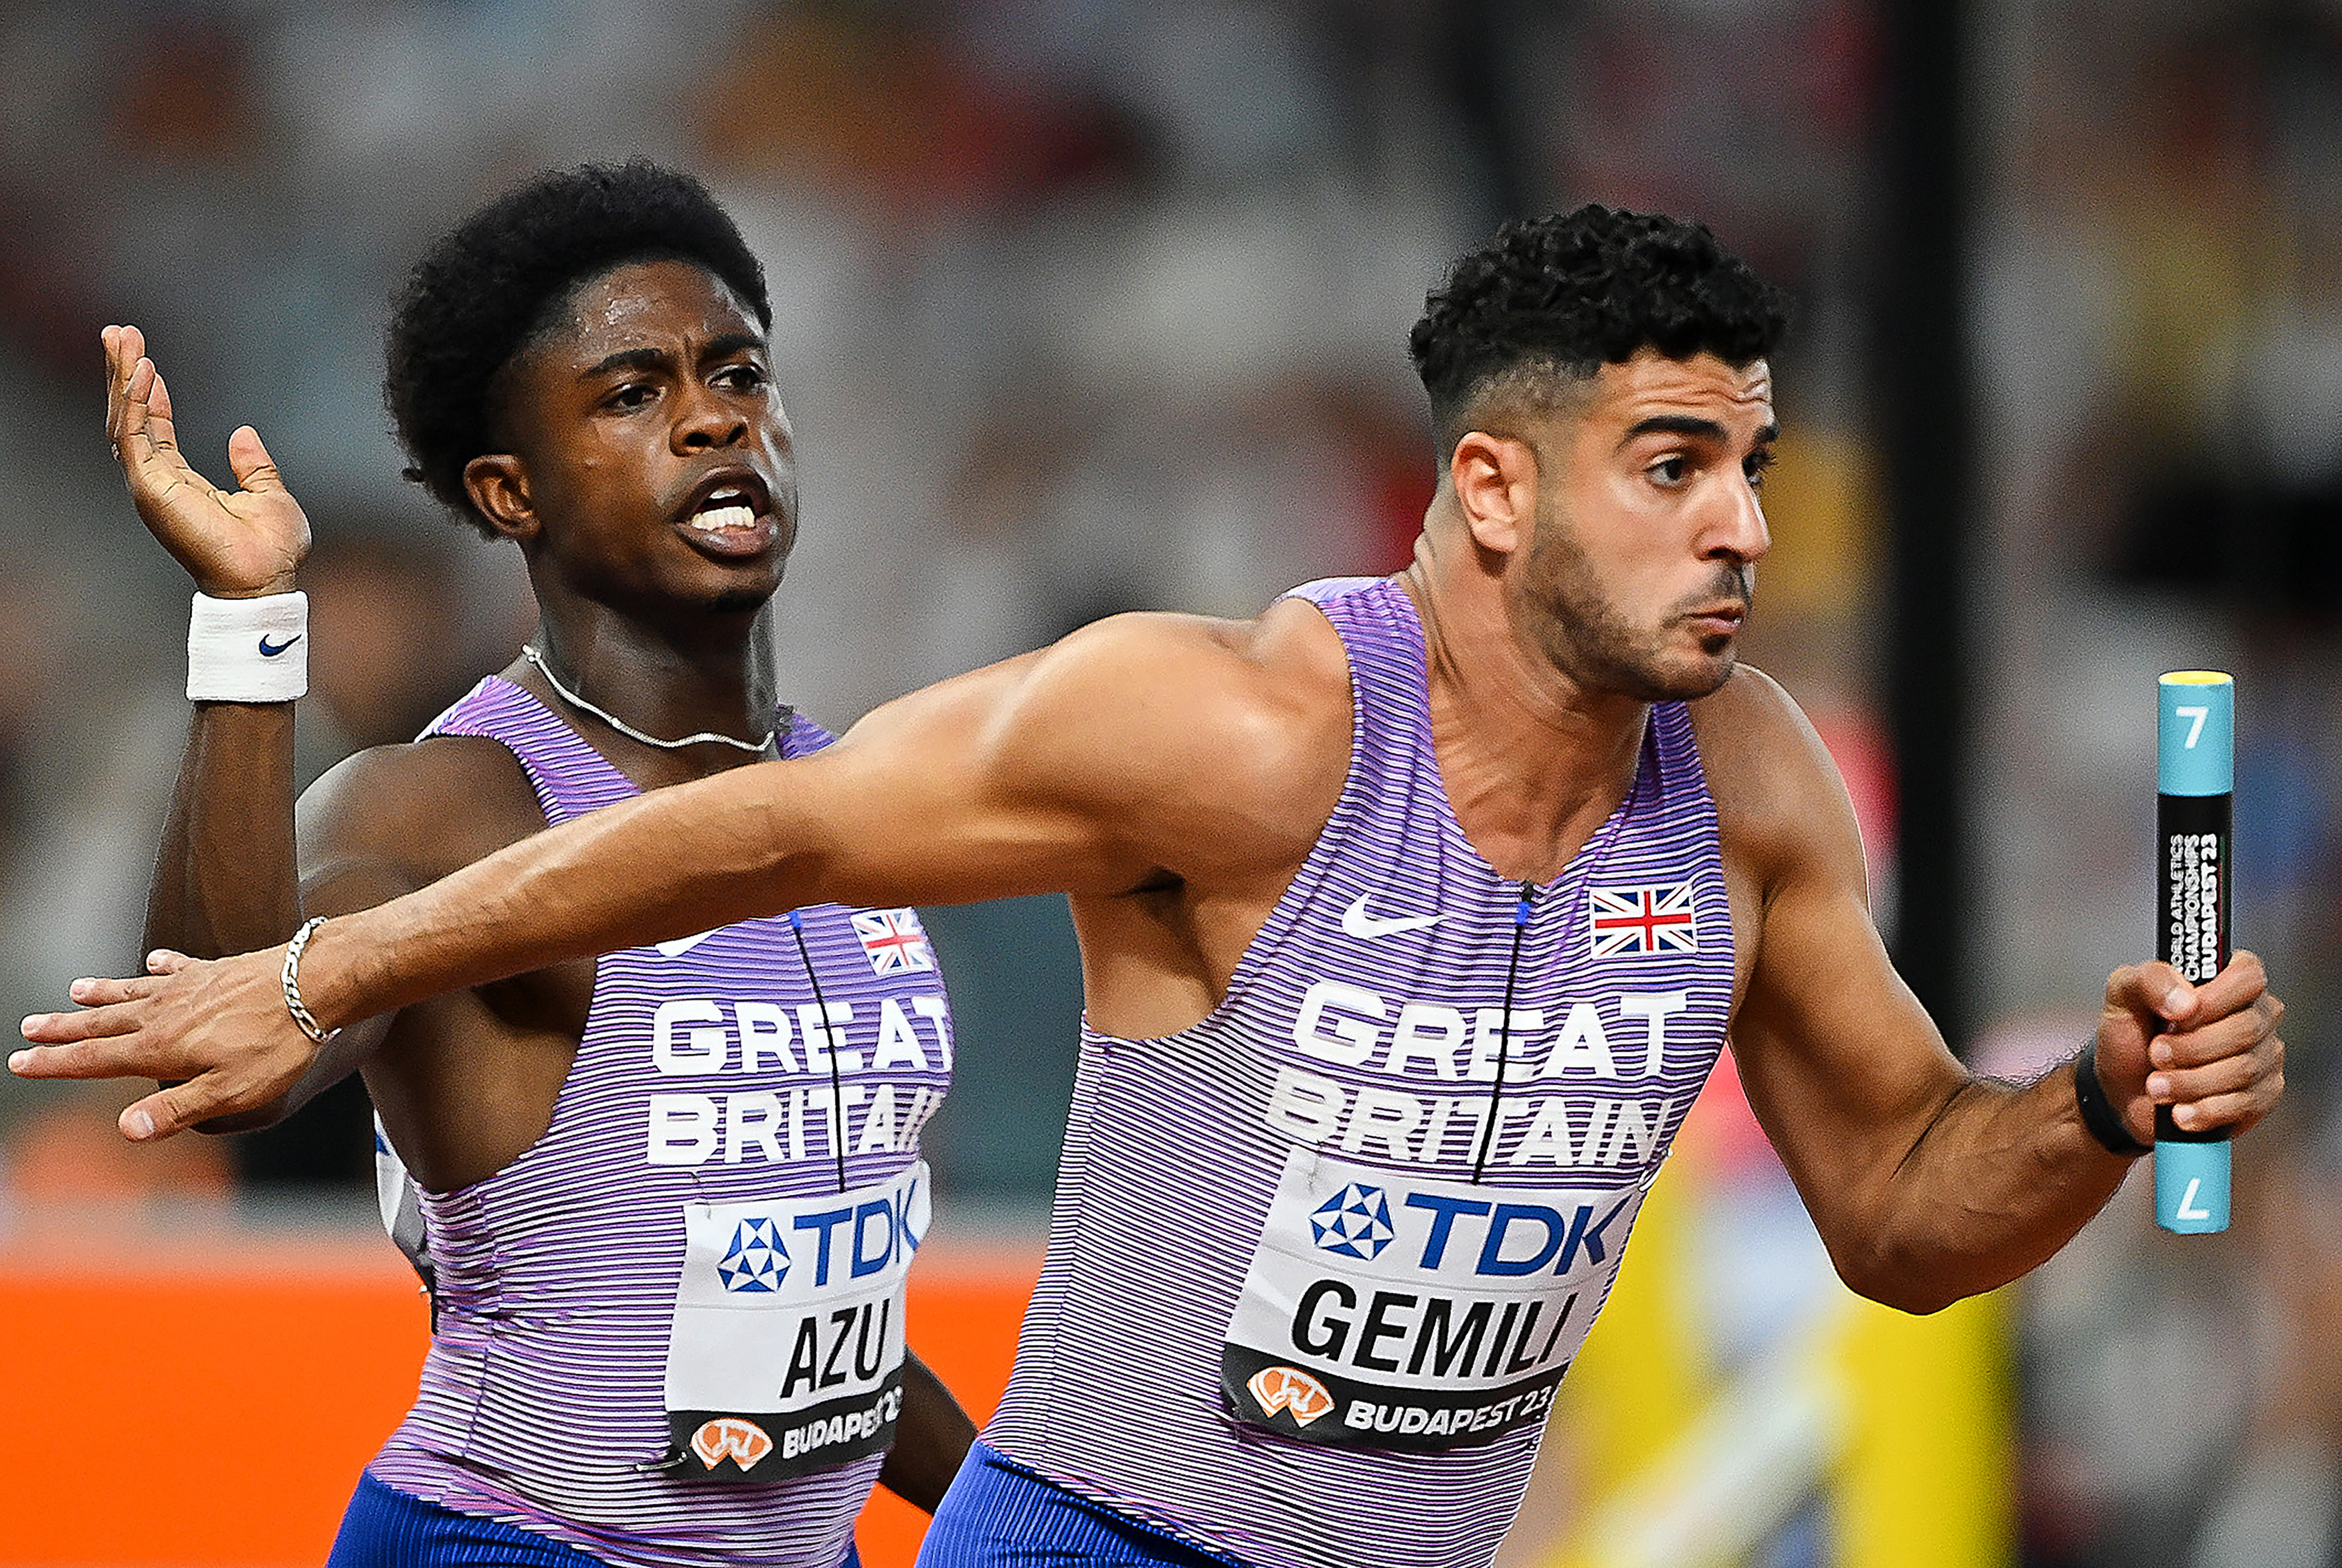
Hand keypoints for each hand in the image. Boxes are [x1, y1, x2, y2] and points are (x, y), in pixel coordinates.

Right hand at [12, 947, 320, 1139]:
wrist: (313, 984)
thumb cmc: (277, 1044)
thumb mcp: (228, 1092)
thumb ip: (176, 1110)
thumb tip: (127, 1129)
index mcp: (160, 1047)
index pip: (94, 1060)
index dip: (55, 1064)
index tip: (21, 1062)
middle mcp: (165, 1012)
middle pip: (102, 1023)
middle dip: (63, 1029)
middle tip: (29, 1028)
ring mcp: (189, 987)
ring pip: (132, 991)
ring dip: (101, 994)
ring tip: (75, 992)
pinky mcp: (216, 970)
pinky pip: (178, 966)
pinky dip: (160, 965)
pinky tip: (153, 960)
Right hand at [104, 324, 308, 597]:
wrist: (267, 580)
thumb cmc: (270, 550)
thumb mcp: (269, 495)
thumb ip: (253, 467)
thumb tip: (243, 434)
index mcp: (182, 483)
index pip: (154, 429)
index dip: (147, 393)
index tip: (144, 359)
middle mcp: (159, 481)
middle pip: (130, 418)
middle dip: (122, 374)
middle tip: (118, 333)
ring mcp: (151, 485)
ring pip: (125, 420)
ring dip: (122, 376)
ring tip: (122, 338)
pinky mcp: (151, 487)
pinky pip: (136, 436)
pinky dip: (136, 401)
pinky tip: (140, 371)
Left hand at [2094, 951, 2283, 1144]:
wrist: (2123, 1088)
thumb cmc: (2131, 1033)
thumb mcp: (2123, 995)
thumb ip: (2149, 980)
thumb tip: (2186, 1001)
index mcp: (2229, 980)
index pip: (2249, 976)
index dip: (2214, 999)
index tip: (2177, 1017)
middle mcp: (2257, 1015)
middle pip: (2245, 1029)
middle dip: (2191, 1048)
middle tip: (2155, 1054)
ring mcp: (2264, 1056)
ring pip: (2243, 1070)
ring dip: (2190, 1082)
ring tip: (2156, 1086)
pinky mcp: (2262, 1096)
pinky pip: (2245, 1104)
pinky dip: (2204, 1110)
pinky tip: (2179, 1113)